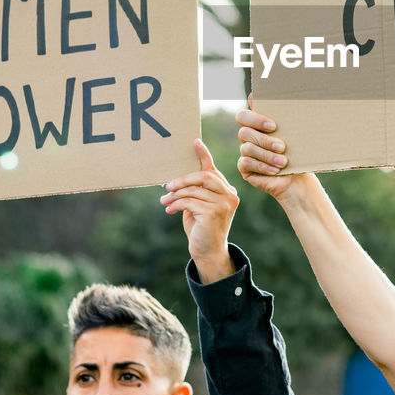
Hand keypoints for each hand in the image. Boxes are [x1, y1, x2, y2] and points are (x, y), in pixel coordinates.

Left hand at [160, 140, 237, 283]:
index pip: (213, 169)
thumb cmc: (201, 228)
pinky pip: (189, 202)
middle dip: (182, 179)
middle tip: (167, 185)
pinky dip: (176, 204)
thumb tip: (176, 177)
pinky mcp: (214, 212)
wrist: (208, 253)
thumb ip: (195, 191)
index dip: (204, 154)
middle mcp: (229, 195)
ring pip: (193, 190)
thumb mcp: (198, 206)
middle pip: (203, 176)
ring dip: (175, 195)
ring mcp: (224, 204)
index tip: (194, 141)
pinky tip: (169, 210)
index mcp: (227, 191)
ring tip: (164, 201)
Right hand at [235, 106, 314, 204]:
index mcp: (257, 124)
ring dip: (267, 155)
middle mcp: (249, 137)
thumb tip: (272, 101)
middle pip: (244, 132)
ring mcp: (245, 152)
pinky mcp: (245, 168)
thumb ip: (284, 117)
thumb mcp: (293, 134)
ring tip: (283, 162)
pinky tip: (275, 170)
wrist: (299, 177)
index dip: (255, 119)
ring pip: (247, 149)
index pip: (244, 116)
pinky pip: (246, 164)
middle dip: (264, 140)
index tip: (273, 126)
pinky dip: (262, 166)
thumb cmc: (297, 152)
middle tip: (281, 146)